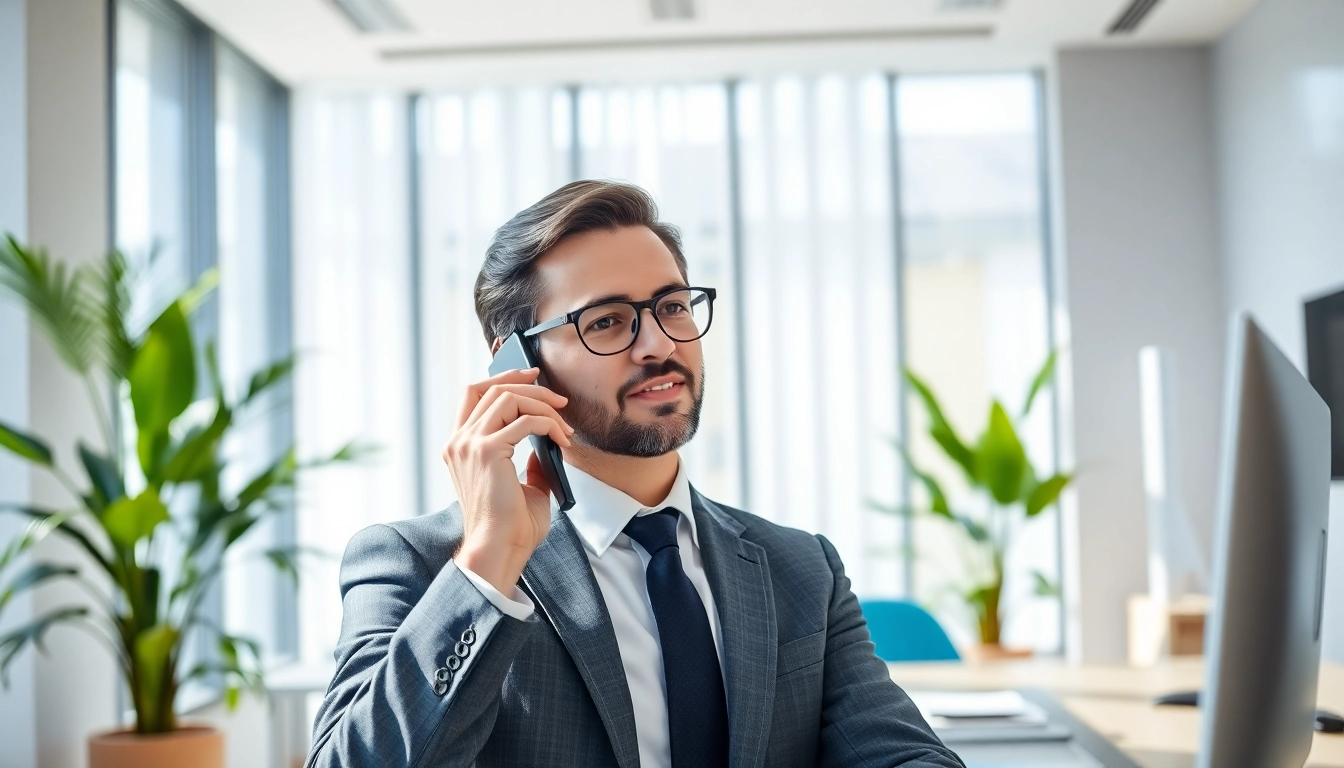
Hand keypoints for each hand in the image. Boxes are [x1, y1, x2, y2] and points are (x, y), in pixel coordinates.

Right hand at [442, 367, 574, 594]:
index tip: (530, 374)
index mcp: (460, 447)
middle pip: (492, 389)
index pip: (472, 394)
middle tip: (558, 398)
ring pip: (508, 397)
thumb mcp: (520, 484)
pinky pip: (525, 421)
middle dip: (529, 385)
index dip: (501, 377)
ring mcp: (470, 445)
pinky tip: (562, 440)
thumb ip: (528, 461)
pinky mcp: (487, 452)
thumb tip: (546, 444)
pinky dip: (548, 424)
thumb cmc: (511, 526)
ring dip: (542, 405)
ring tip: (563, 424)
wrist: (501, 550)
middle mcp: (459, 442)